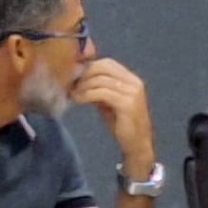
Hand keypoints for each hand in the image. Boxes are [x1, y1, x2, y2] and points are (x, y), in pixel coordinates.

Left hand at [72, 53, 155, 172]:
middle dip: (84, 74)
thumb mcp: (109, 101)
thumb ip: (98, 88)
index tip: (73, 76)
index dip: (88, 67)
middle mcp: (134, 82)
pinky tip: (78, 100)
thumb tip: (77, 79)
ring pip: (101, 80)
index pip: (107, 63)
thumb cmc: (122, 123)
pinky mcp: (127, 104)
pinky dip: (86, 94)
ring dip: (82, 85)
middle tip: (70, 83)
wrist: (137, 144)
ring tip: (71, 93)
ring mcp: (132, 92)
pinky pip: (102, 93)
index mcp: (131, 79)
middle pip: (104, 67)